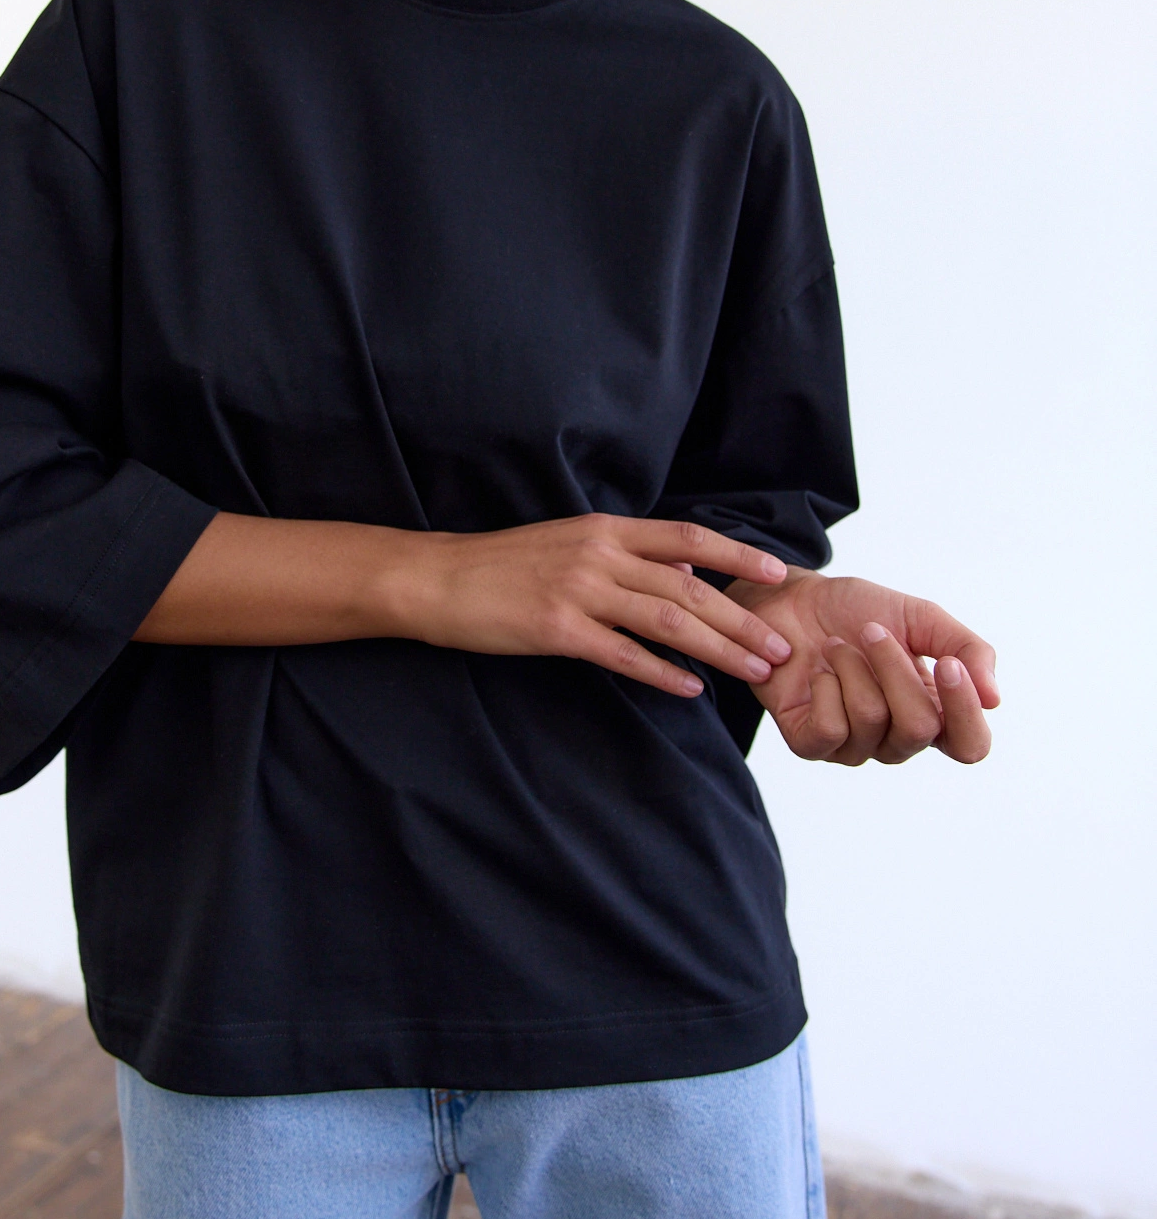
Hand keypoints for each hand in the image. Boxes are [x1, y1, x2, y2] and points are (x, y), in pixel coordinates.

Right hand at [406, 514, 796, 697]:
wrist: (439, 579)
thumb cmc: (505, 564)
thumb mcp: (571, 542)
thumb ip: (629, 555)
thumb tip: (689, 569)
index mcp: (606, 530)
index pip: (689, 538)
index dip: (738, 557)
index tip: (779, 574)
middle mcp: (599, 555)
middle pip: (689, 588)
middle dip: (741, 620)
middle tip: (780, 647)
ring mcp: (578, 591)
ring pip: (667, 620)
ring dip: (718, 649)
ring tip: (753, 671)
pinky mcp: (556, 629)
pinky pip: (623, 654)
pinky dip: (662, 672)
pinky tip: (690, 688)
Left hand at [726, 570, 998, 764]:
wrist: (792, 599)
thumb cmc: (857, 612)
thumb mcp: (922, 618)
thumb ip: (967, 650)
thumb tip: (993, 699)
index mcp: (933, 713)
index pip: (970, 745)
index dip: (964, 712)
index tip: (947, 663)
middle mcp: (897, 739)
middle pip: (919, 729)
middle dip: (895, 669)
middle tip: (870, 631)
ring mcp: (854, 747)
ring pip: (872, 721)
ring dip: (853, 668)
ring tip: (836, 646)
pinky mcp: (811, 744)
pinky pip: (830, 729)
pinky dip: (826, 685)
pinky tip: (817, 670)